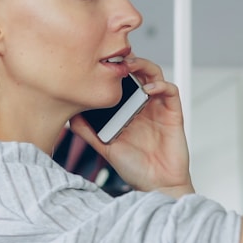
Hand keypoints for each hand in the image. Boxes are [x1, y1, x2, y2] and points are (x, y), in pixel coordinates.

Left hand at [69, 57, 193, 195]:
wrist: (156, 186)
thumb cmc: (134, 168)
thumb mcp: (105, 147)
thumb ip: (88, 131)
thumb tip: (69, 115)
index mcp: (127, 110)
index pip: (121, 81)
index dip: (113, 69)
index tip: (98, 62)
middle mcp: (143, 105)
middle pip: (138, 71)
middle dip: (127, 60)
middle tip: (114, 56)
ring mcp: (159, 108)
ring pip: (155, 75)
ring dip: (144, 66)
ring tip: (131, 65)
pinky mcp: (173, 114)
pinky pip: (171, 91)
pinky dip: (161, 85)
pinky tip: (149, 89)